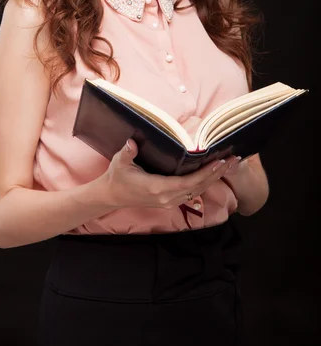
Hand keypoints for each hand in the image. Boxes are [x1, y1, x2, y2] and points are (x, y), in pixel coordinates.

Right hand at [101, 138, 240, 209]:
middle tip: (234, 160)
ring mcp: (169, 201)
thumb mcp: (119, 163)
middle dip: (217, 174)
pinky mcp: (170, 201)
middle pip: (198, 186)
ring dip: (214, 178)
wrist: (111, 196)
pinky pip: (192, 193)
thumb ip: (127, 153)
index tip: (220, 162)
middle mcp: (167, 198)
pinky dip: (205, 182)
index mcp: (158, 188)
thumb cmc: (117, 177)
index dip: (206, 173)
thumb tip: (132, 143)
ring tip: (229, 164)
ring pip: (198, 191)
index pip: (188, 182)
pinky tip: (214, 173)